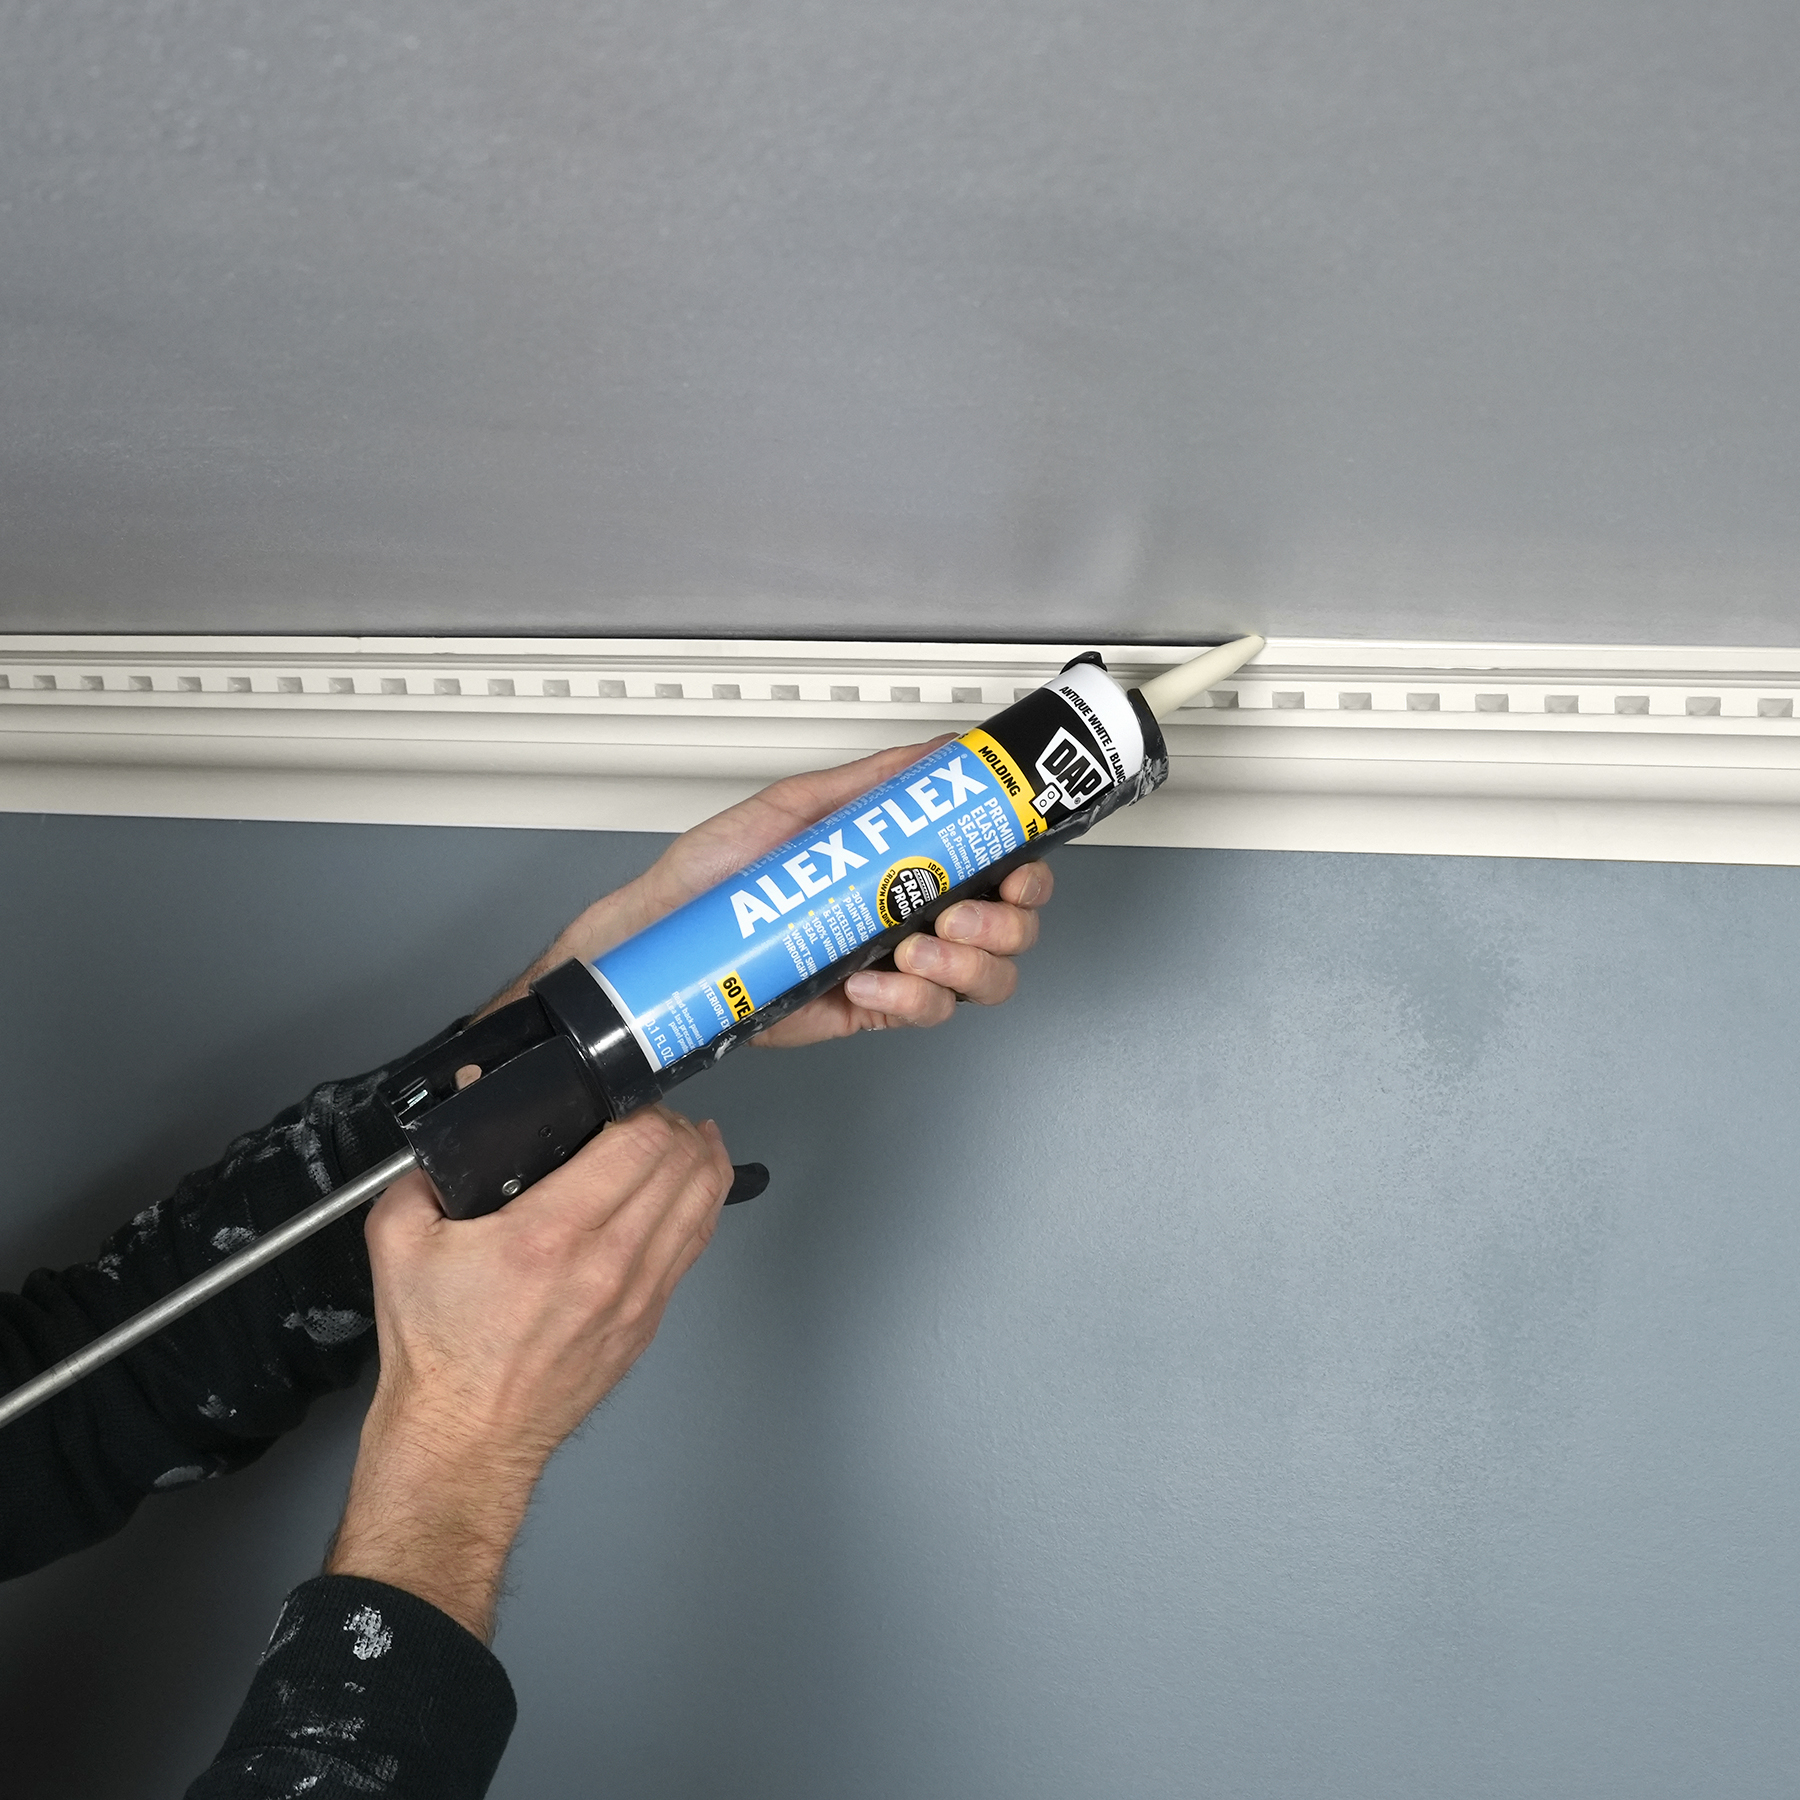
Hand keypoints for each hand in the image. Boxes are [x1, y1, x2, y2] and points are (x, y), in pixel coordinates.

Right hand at [325, 1106, 731, 1640]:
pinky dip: (702, 1206)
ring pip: (704, 1203)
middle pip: (682, 1165)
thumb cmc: (438, 1352)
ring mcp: (637, 1295)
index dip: (642, 1105)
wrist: (464, 1439)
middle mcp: (607, 1262)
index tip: (623, 1095)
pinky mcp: (649, 1321)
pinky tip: (695, 1187)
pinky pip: (696, 1246)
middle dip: (674, 1123)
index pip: (638, 1144)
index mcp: (549, 1234)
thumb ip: (422, 1174)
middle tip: (650, 1111)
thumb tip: (452, 1126)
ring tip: (691, 1135)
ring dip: (703, 1159)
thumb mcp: (398, 1243)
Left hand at [488, 741, 1054, 1042]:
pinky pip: (926, 1012)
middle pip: (1010, 928)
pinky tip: (877, 981)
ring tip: (918, 946)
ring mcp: (898, 965)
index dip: (1026, 873)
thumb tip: (937, 752)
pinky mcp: (872, 1010)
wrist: (667, 936)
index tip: (1018, 866)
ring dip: (969, 963)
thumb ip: (873, 782)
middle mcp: (912, 913)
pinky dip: (915, 999)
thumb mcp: (797, 806)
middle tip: (960, 912)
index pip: (997, 868)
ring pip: (983, 978)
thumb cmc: (719, 874)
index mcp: (908, 864)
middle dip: (1006, 922)